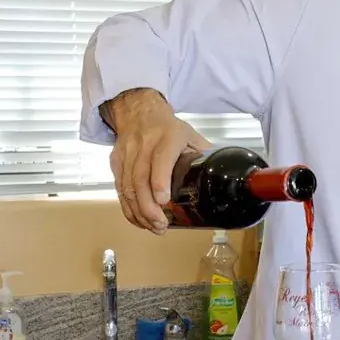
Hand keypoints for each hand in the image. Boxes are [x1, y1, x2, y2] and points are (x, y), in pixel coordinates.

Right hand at [102, 88, 210, 233]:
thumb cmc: (167, 127)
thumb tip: (223, 178)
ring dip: (139, 211)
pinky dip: (128, 208)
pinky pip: (119, 188)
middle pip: (139, 178)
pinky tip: (139, 220)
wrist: (138, 112)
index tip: (164, 201)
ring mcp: (127, 154)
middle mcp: (144, 145)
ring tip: (153, 227)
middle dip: (148, 206)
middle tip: (160, 225)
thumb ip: (204, 155)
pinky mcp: (117, 162)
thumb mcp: (190, 135)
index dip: (160, 181)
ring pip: (127, 186)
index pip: (160, 159)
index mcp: (167, 137)